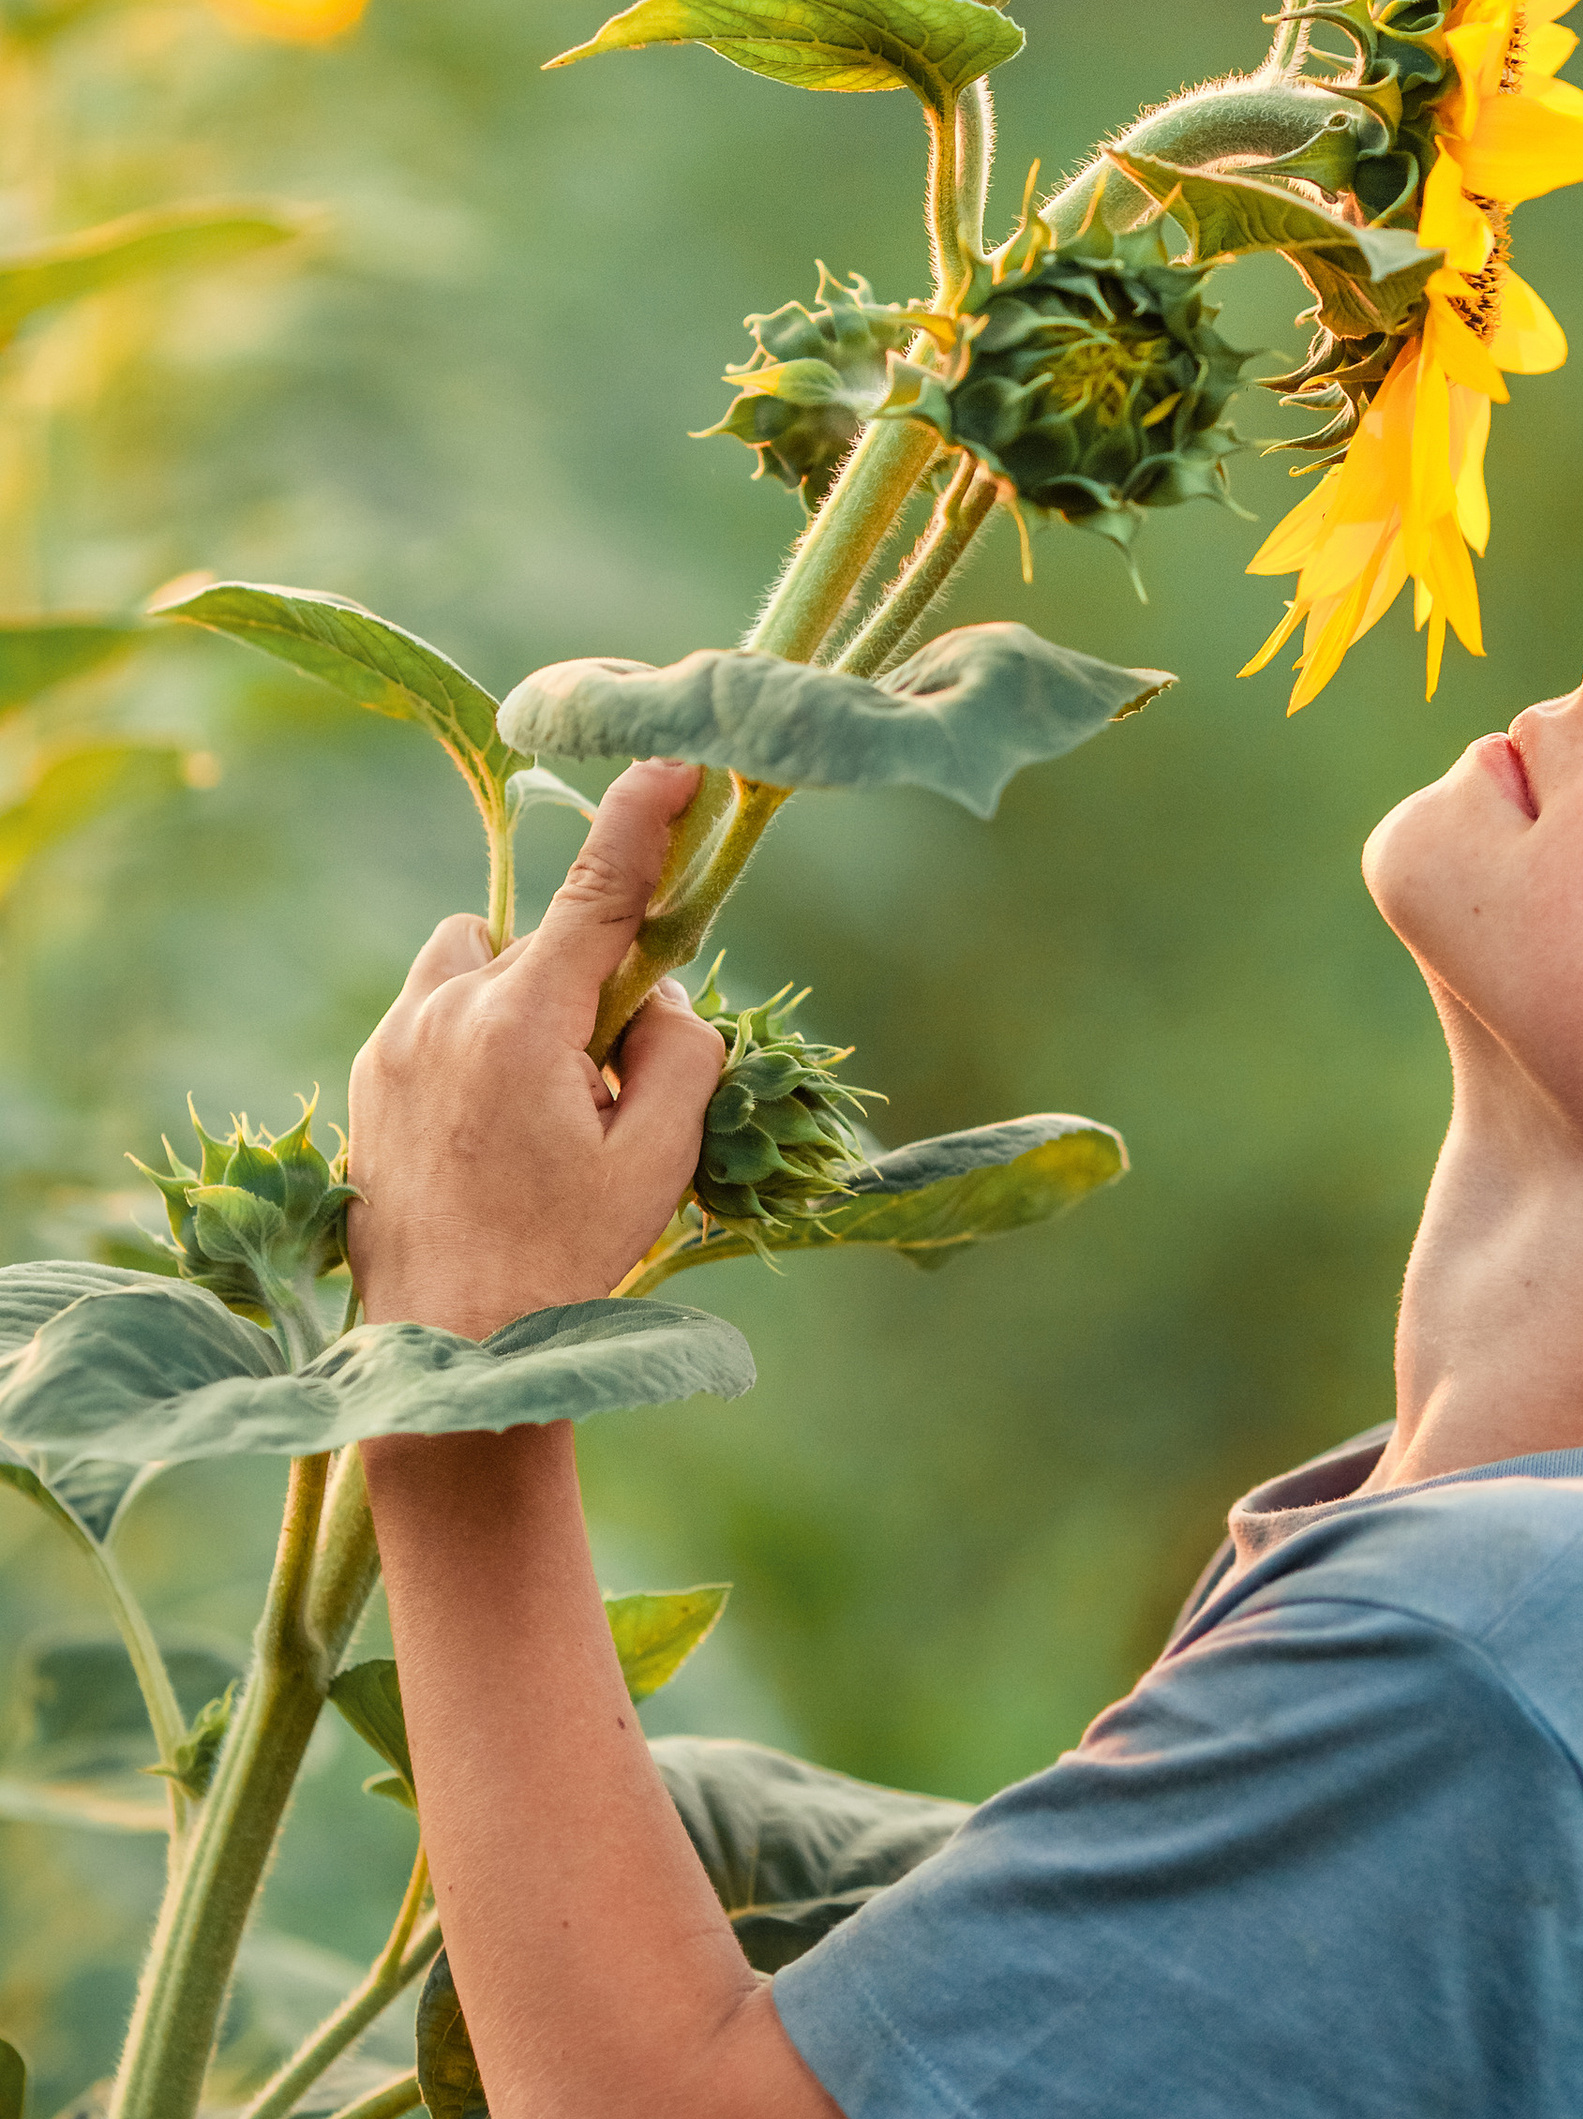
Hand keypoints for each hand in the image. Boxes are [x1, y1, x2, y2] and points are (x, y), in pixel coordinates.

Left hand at [347, 758, 727, 1337]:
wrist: (448, 1356)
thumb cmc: (563, 1259)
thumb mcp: (659, 1159)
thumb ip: (680, 1051)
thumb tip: (655, 997)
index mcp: (520, 1026)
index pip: (596, 892)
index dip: (642, 819)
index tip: (673, 762)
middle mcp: (442, 1012)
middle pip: (544, 941)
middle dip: (589, 983)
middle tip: (609, 1083)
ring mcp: (393, 1041)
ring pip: (479, 960)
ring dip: (522, 997)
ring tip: (542, 1103)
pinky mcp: (367, 1074)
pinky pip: (437, 1009)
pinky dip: (477, 1035)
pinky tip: (492, 1128)